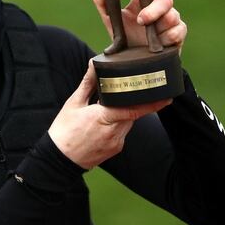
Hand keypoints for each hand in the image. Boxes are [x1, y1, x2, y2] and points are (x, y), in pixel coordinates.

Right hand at [48, 62, 171, 169]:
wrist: (58, 160)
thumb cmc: (64, 130)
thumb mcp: (73, 103)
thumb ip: (88, 83)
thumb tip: (93, 64)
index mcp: (103, 118)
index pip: (133, 110)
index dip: (151, 104)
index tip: (166, 98)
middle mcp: (114, 132)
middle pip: (132, 114)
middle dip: (133, 102)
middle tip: (136, 91)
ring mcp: (116, 143)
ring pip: (129, 122)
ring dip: (124, 113)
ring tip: (108, 108)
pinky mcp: (116, 149)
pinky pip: (123, 132)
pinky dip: (118, 124)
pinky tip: (104, 123)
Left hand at [92, 0, 187, 52]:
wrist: (133, 64)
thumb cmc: (124, 38)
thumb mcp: (110, 20)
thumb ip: (102, 2)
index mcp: (144, 1)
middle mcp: (160, 8)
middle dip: (154, 9)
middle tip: (141, 20)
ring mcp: (171, 20)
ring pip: (173, 15)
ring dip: (160, 25)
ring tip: (149, 35)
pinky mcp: (178, 34)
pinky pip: (179, 30)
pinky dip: (169, 36)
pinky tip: (160, 43)